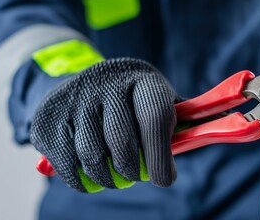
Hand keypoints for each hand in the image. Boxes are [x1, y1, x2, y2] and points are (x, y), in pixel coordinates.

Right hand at [30, 58, 177, 191]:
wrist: (88, 82)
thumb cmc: (134, 101)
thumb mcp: (160, 100)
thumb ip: (180, 122)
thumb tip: (210, 133)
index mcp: (142, 79)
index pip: (154, 117)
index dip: (160, 154)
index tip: (164, 180)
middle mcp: (107, 82)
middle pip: (121, 141)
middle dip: (132, 170)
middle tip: (136, 175)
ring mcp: (74, 96)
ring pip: (92, 156)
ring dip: (107, 178)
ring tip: (115, 177)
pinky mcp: (48, 114)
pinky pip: (65, 162)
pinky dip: (80, 179)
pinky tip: (90, 177)